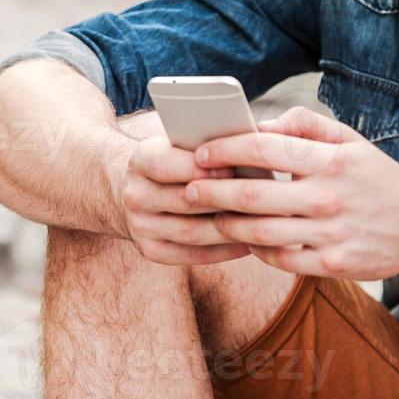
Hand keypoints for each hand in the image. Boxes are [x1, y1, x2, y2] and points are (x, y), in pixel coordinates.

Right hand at [119, 112, 251, 265]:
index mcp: (140, 160)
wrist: (140, 188)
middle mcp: (135, 195)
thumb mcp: (181, 143)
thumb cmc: (177, 159)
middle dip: (223, 200)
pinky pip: (191, 255)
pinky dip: (223, 251)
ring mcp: (140, 226)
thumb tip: (249, 147)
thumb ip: (206, 145)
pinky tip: (249, 243)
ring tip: (262, 223)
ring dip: (229, 229)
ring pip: (191, 232)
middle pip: (184, 201)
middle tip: (261, 200)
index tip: (234, 166)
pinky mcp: (151, 250)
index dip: (201, 168)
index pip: (167, 164)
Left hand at [185, 106, 398, 280]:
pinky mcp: (332, 265)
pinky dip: (257, 250)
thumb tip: (262, 123)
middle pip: (253, 196)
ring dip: (226, 225)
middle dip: (212, 192)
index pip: (265, 150)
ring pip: (260, 233)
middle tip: (188, 189)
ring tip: (211, 216)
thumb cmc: (377, 177)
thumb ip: (306, 125)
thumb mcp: (350, 140)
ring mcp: (330, 234)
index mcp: (330, 160)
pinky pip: (280, 260)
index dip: (226, 150)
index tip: (202, 153)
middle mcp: (328, 197)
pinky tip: (247, 239)